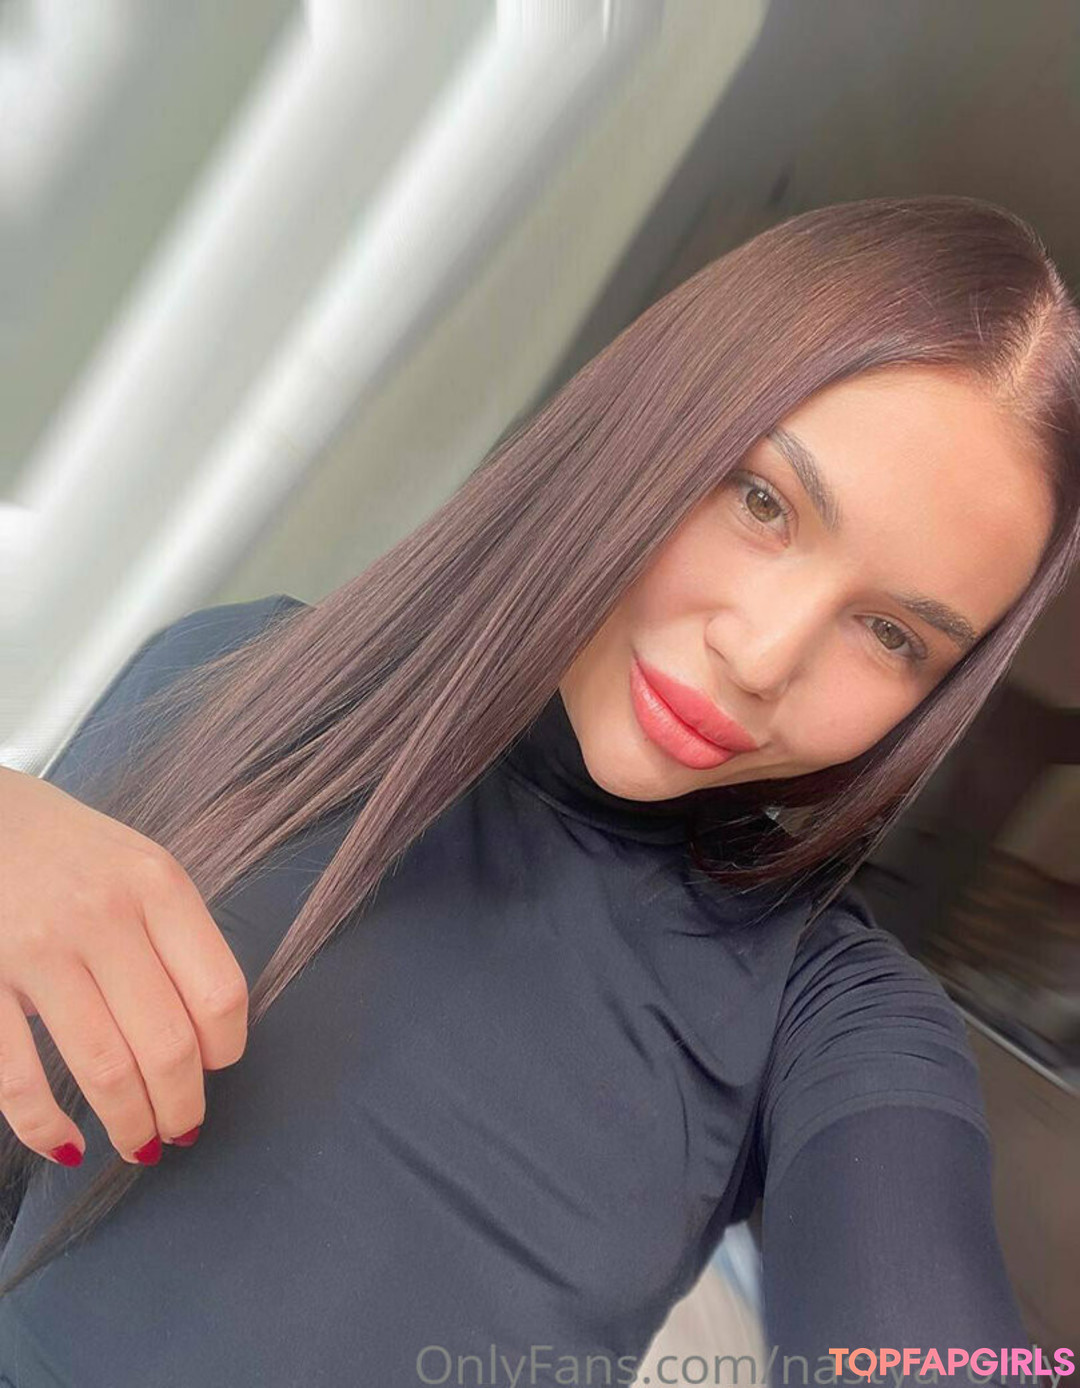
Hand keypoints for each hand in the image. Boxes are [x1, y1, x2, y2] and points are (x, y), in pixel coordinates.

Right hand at [0, 766, 248, 1165]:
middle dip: (182, 1105)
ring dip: (130, 1124)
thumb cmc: (66, 846)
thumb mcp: (138, 861)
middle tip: (183, 1129)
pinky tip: (67, 1144)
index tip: (219, 1066)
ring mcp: (37, 950)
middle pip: (168, 1043)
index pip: (220, 991)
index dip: (227, 1048)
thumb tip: (212, 1028)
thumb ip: (175, 930)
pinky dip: (45, 1127)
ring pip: (103, 1068)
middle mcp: (103, 916)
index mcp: (156, 884)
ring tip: (141, 1144)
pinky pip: (17, 1078)